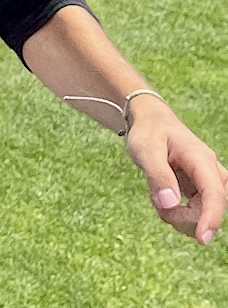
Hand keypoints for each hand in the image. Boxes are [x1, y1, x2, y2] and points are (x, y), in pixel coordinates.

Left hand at [125, 96, 226, 243]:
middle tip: (160, 209)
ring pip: (203, 210)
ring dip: (181, 215)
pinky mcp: (198, 186)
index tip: (202, 239)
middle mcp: (209, 170)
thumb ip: (157, 176)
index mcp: (200, 159)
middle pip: (211, 205)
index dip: (211, 218)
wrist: (150, 121)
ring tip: (156, 200)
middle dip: (187, 217)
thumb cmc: (148, 132)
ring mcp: (205, 179)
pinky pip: (194, 207)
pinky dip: (177, 210)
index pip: (214, 193)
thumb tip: (170, 203)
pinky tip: (160, 199)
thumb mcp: (145, 150)